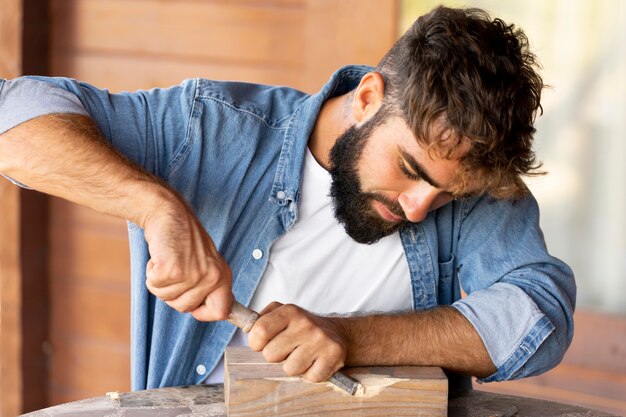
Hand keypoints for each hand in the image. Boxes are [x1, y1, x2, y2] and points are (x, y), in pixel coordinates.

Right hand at [142, 194, 232, 320]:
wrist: (169, 214)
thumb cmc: (185, 238)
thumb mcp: (206, 263)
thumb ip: (209, 285)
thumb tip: (217, 311)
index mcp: (222, 275)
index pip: (221, 311)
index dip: (204, 313)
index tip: (195, 308)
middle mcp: (211, 277)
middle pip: (185, 308)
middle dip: (174, 294)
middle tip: (175, 271)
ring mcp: (192, 275)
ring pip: (167, 299)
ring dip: (161, 282)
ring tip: (169, 261)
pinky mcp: (172, 271)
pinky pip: (155, 286)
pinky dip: (151, 274)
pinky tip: (160, 257)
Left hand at [248, 302, 348, 382]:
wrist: (339, 333)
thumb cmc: (303, 327)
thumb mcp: (283, 313)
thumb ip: (261, 318)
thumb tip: (241, 323)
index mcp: (290, 311)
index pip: (259, 331)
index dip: (256, 343)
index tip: (263, 344)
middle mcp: (305, 324)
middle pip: (270, 354)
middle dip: (275, 356)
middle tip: (287, 350)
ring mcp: (320, 340)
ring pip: (289, 369)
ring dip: (294, 367)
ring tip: (302, 355)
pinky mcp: (333, 356)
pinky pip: (309, 377)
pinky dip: (311, 374)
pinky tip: (315, 362)